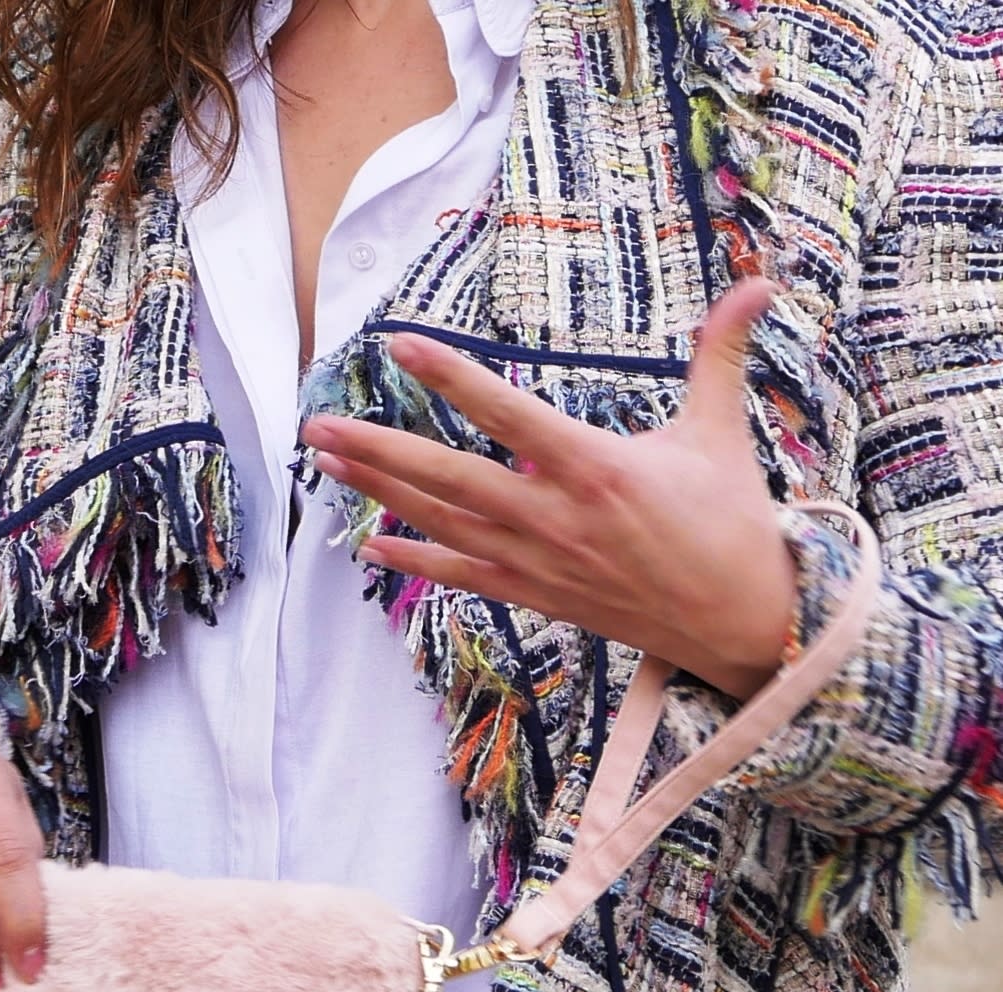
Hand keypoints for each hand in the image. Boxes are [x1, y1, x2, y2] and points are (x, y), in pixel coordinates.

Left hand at [301, 278, 797, 700]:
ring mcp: (538, 562)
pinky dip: (414, 559)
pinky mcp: (535, 595)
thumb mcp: (721, 433)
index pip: (507, 413)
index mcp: (596, 467)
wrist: (738, 623)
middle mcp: (554, 517)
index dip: (451, 377)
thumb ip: (721, 355)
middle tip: (318, 426)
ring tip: (326, 465)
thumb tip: (758, 285)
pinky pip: (462, 574)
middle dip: (378, 451)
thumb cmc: (731, 524)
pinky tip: (369, 543)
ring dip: (379, 494)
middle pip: (448, 477)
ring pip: (442, 523)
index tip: (400, 347)